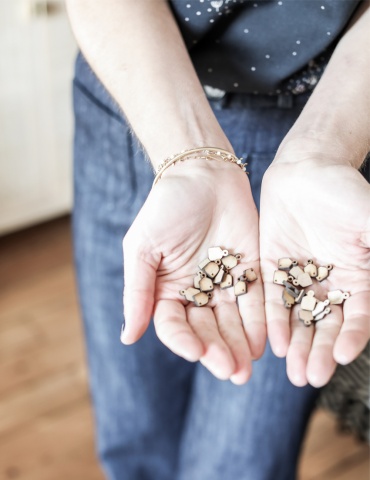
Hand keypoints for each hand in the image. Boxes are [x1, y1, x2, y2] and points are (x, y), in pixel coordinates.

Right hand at [121, 159, 265, 383]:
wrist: (202, 174)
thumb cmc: (166, 207)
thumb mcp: (142, 248)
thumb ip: (137, 291)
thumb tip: (127, 337)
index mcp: (167, 291)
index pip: (174, 325)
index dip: (183, 341)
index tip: (195, 351)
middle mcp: (196, 293)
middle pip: (206, 330)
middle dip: (217, 351)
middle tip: (231, 372)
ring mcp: (224, 284)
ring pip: (232, 322)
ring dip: (239, 345)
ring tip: (247, 367)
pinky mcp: (249, 272)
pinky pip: (254, 301)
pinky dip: (258, 321)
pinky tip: (262, 342)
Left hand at [260, 140, 369, 387]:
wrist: (306, 170)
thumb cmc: (345, 191)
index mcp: (358, 278)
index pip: (357, 317)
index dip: (352, 337)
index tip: (341, 356)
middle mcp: (330, 285)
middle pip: (326, 326)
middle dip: (319, 352)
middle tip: (309, 377)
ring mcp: (301, 279)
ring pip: (301, 319)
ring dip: (297, 346)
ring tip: (292, 372)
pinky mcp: (274, 270)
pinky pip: (275, 300)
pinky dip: (275, 321)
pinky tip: (273, 342)